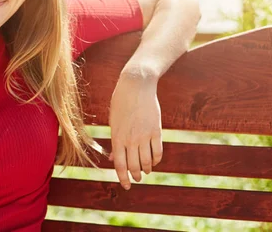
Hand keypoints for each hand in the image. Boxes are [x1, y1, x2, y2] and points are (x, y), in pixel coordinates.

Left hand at [108, 72, 162, 189]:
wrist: (136, 85)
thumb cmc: (121, 102)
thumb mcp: (113, 121)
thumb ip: (115, 141)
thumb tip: (114, 158)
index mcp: (117, 137)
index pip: (120, 165)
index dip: (123, 178)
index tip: (126, 186)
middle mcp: (130, 139)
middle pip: (134, 165)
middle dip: (135, 176)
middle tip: (137, 179)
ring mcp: (144, 135)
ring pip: (147, 161)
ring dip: (146, 169)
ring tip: (145, 171)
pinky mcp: (156, 130)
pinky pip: (158, 151)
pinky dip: (156, 160)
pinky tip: (154, 161)